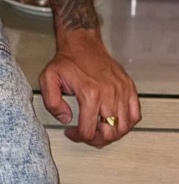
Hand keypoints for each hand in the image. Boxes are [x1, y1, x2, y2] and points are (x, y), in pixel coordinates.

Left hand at [39, 29, 140, 147]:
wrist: (82, 43)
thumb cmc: (67, 61)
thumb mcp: (48, 79)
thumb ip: (52, 102)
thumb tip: (66, 118)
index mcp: (89, 94)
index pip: (88, 131)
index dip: (78, 137)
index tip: (71, 132)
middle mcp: (109, 94)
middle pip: (109, 133)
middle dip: (96, 140)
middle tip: (87, 135)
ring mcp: (122, 91)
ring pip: (124, 127)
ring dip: (112, 134)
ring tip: (100, 130)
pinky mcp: (129, 87)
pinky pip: (135, 114)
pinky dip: (127, 123)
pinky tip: (115, 121)